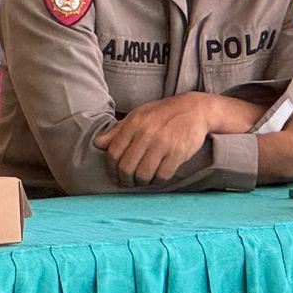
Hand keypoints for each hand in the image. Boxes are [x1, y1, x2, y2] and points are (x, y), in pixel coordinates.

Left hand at [93, 93, 215, 186]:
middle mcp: (146, 133)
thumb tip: (97, 143)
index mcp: (134, 123)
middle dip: (125, 180)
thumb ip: (118, 130)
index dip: (111, 168)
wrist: (194, 109)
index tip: (115, 175)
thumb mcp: (138, 115)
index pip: (114, 152)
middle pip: (126, 167)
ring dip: (141, 182)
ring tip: (142, 180)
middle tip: (128, 182)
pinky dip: (157, 181)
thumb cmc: (162, 113)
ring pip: (143, 174)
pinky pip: (162, 175)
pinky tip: (156, 177)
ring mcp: (163, 143)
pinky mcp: (178, 153)